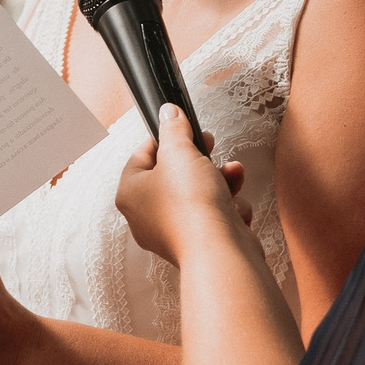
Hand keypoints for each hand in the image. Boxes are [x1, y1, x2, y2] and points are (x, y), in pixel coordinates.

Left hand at [114, 105, 246, 265]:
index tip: (184, 129)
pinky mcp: (199, 243)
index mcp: (131, 193)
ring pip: (199, 194)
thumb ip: (174, 129)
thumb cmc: (191, 204)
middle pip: (173, 175)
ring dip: (220, 181)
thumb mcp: (180, 153)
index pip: (142, 156)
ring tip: (232, 173)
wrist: (219, 251)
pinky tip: (234, 208)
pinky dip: (228, 209)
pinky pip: (214, 216)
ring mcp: (173, 232)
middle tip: (210, 146)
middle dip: (199, 160)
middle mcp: (146, 216)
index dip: (166, 139)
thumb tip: (168, 112)